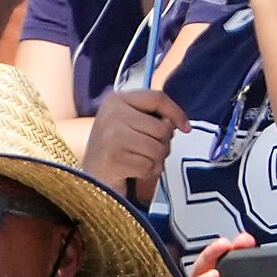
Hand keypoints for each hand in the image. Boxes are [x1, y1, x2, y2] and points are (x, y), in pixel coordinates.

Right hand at [82, 88, 190, 203]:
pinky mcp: (114, 158)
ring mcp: (111, 136)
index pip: (157, 98)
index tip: (185, 127)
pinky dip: (145, 173)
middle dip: (162, 145)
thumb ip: (152, 118)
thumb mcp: (130, 124)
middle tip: (145, 152)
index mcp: (115, 100)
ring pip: (158, 148)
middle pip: (162, 128)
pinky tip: (131, 172)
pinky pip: (149, 166)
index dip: (176, 113)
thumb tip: (176, 124)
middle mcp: (112, 114)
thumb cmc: (114, 152)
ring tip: (137, 162)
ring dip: (154, 161)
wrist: (91, 179)